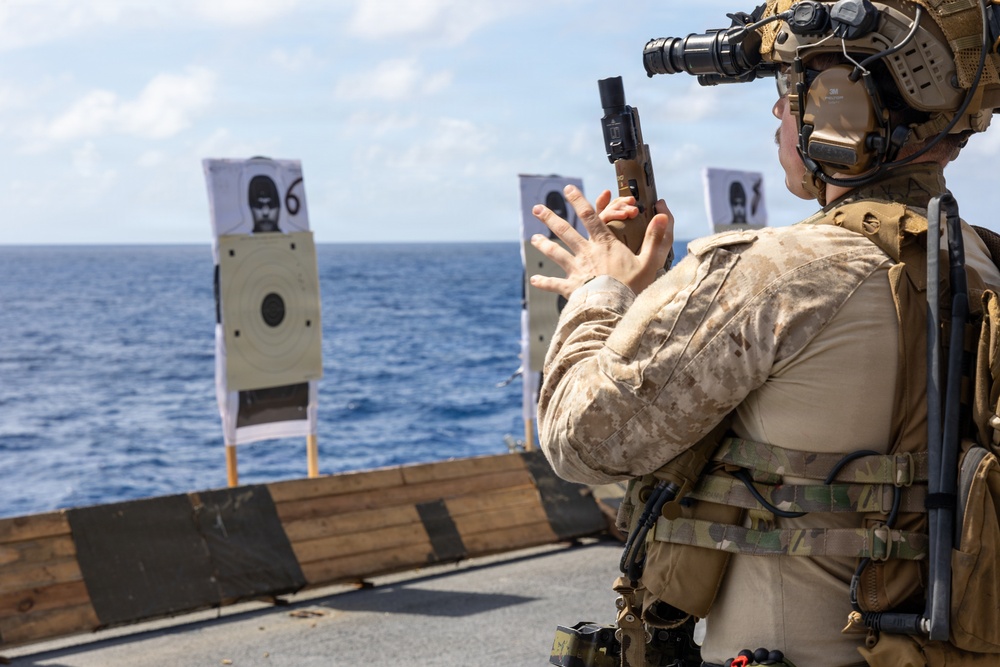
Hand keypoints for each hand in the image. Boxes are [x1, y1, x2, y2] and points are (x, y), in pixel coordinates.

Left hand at [529, 185, 672, 298]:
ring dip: (544, 245)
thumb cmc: (634, 286)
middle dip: (550, 218)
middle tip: (536, 208)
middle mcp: (587, 253)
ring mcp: (577, 270)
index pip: (590, 217)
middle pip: (565, 231)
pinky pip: (555, 284)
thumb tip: (662, 214)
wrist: (616, 309)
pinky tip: (534, 280)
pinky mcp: (572, 289)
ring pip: (556, 253)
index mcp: (605, 244)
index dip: (579, 201)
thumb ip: (656, 238)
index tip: (568, 189)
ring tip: (533, 238)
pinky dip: (544, 283)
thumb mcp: (650, 261)